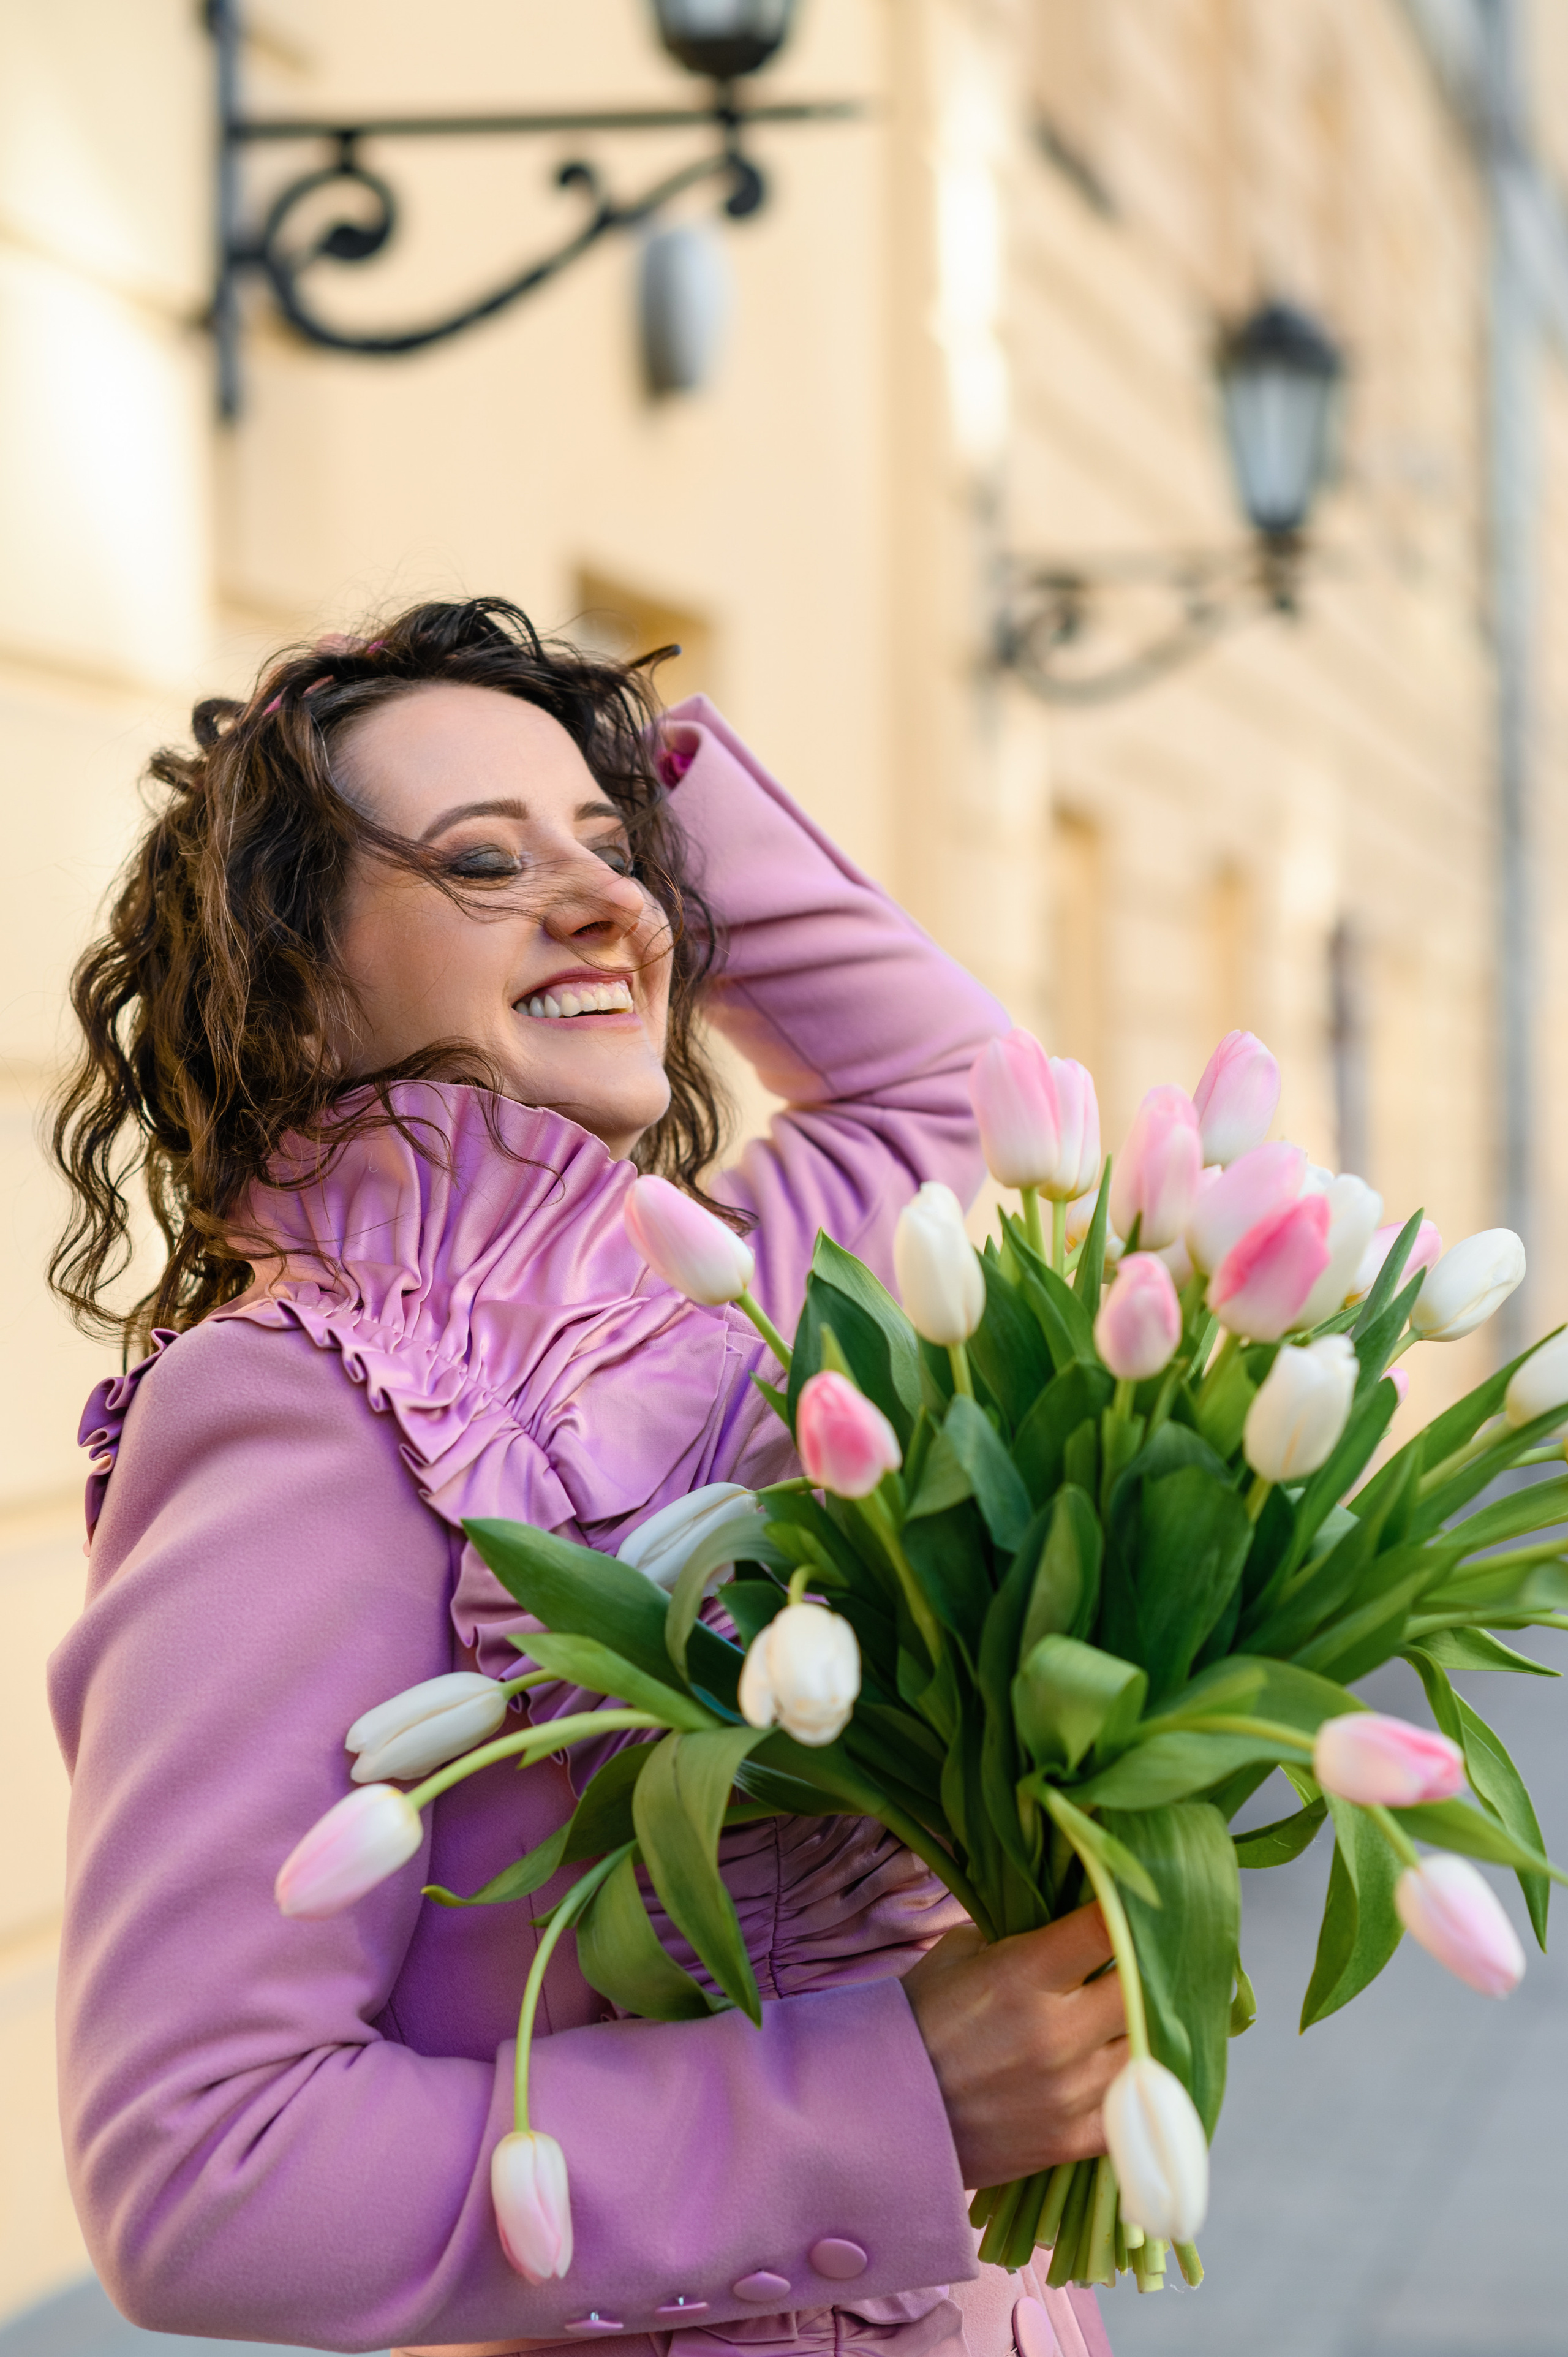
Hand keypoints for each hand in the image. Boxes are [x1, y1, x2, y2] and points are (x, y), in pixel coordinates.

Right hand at [901, 1903, 1126, 2187]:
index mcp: (1024, 1975)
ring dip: (1142, 2029)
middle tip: (1138, 1961)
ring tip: (1130, 2017)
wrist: (880, 2114)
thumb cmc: (918, 2022)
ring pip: (1148, 2048)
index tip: (1133, 1900)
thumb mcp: (958, 1954)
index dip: (1125, 1908)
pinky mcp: (1072, 2140)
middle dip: (1141, 1969)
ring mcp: (1070, 2092)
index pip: (1105, 1927)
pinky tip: (1129, 2074)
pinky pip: (1136, 2111)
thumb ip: (1017, 1935)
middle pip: (1141, 1987)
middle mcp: (1057, 2032)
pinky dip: (1139, 2090)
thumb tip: (1063, 1917)